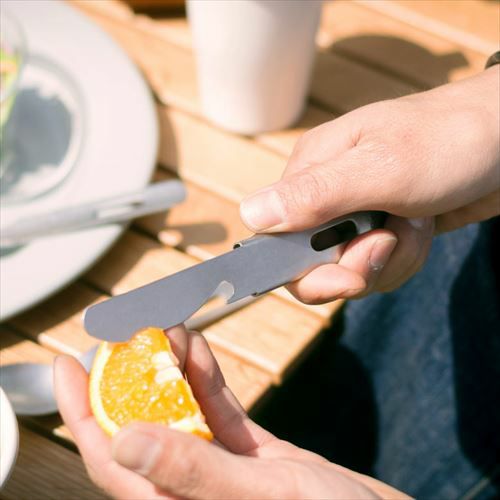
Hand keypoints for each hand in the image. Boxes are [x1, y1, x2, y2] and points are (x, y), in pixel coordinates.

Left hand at [55, 326, 407, 498]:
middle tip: (118, 335)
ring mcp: (224, 469)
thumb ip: (192, 471)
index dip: (81, 413)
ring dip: (169, 370)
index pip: (113, 460)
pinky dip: (206, 377)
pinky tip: (196, 349)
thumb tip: (123, 439)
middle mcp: (194, 489)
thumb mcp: (263, 495)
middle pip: (143, 428)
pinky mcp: (252, 454)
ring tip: (161, 330)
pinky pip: (217, 409)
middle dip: (125, 378)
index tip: (66, 366)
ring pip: (181, 413)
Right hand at [240, 67, 499, 302]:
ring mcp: (355, 212)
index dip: (305, 272)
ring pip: (351, 269)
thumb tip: (250, 215)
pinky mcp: (381, 227)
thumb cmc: (449, 140)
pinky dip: (405, 257)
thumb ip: (316, 194)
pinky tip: (421, 226)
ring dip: (392, 258)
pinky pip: (378, 267)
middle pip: (315, 264)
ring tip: (416, 219)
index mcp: (311, 171)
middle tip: (391, 240)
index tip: (347, 277)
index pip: (276, 240)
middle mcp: (326, 194)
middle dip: (359, 266)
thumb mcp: (382, 168)